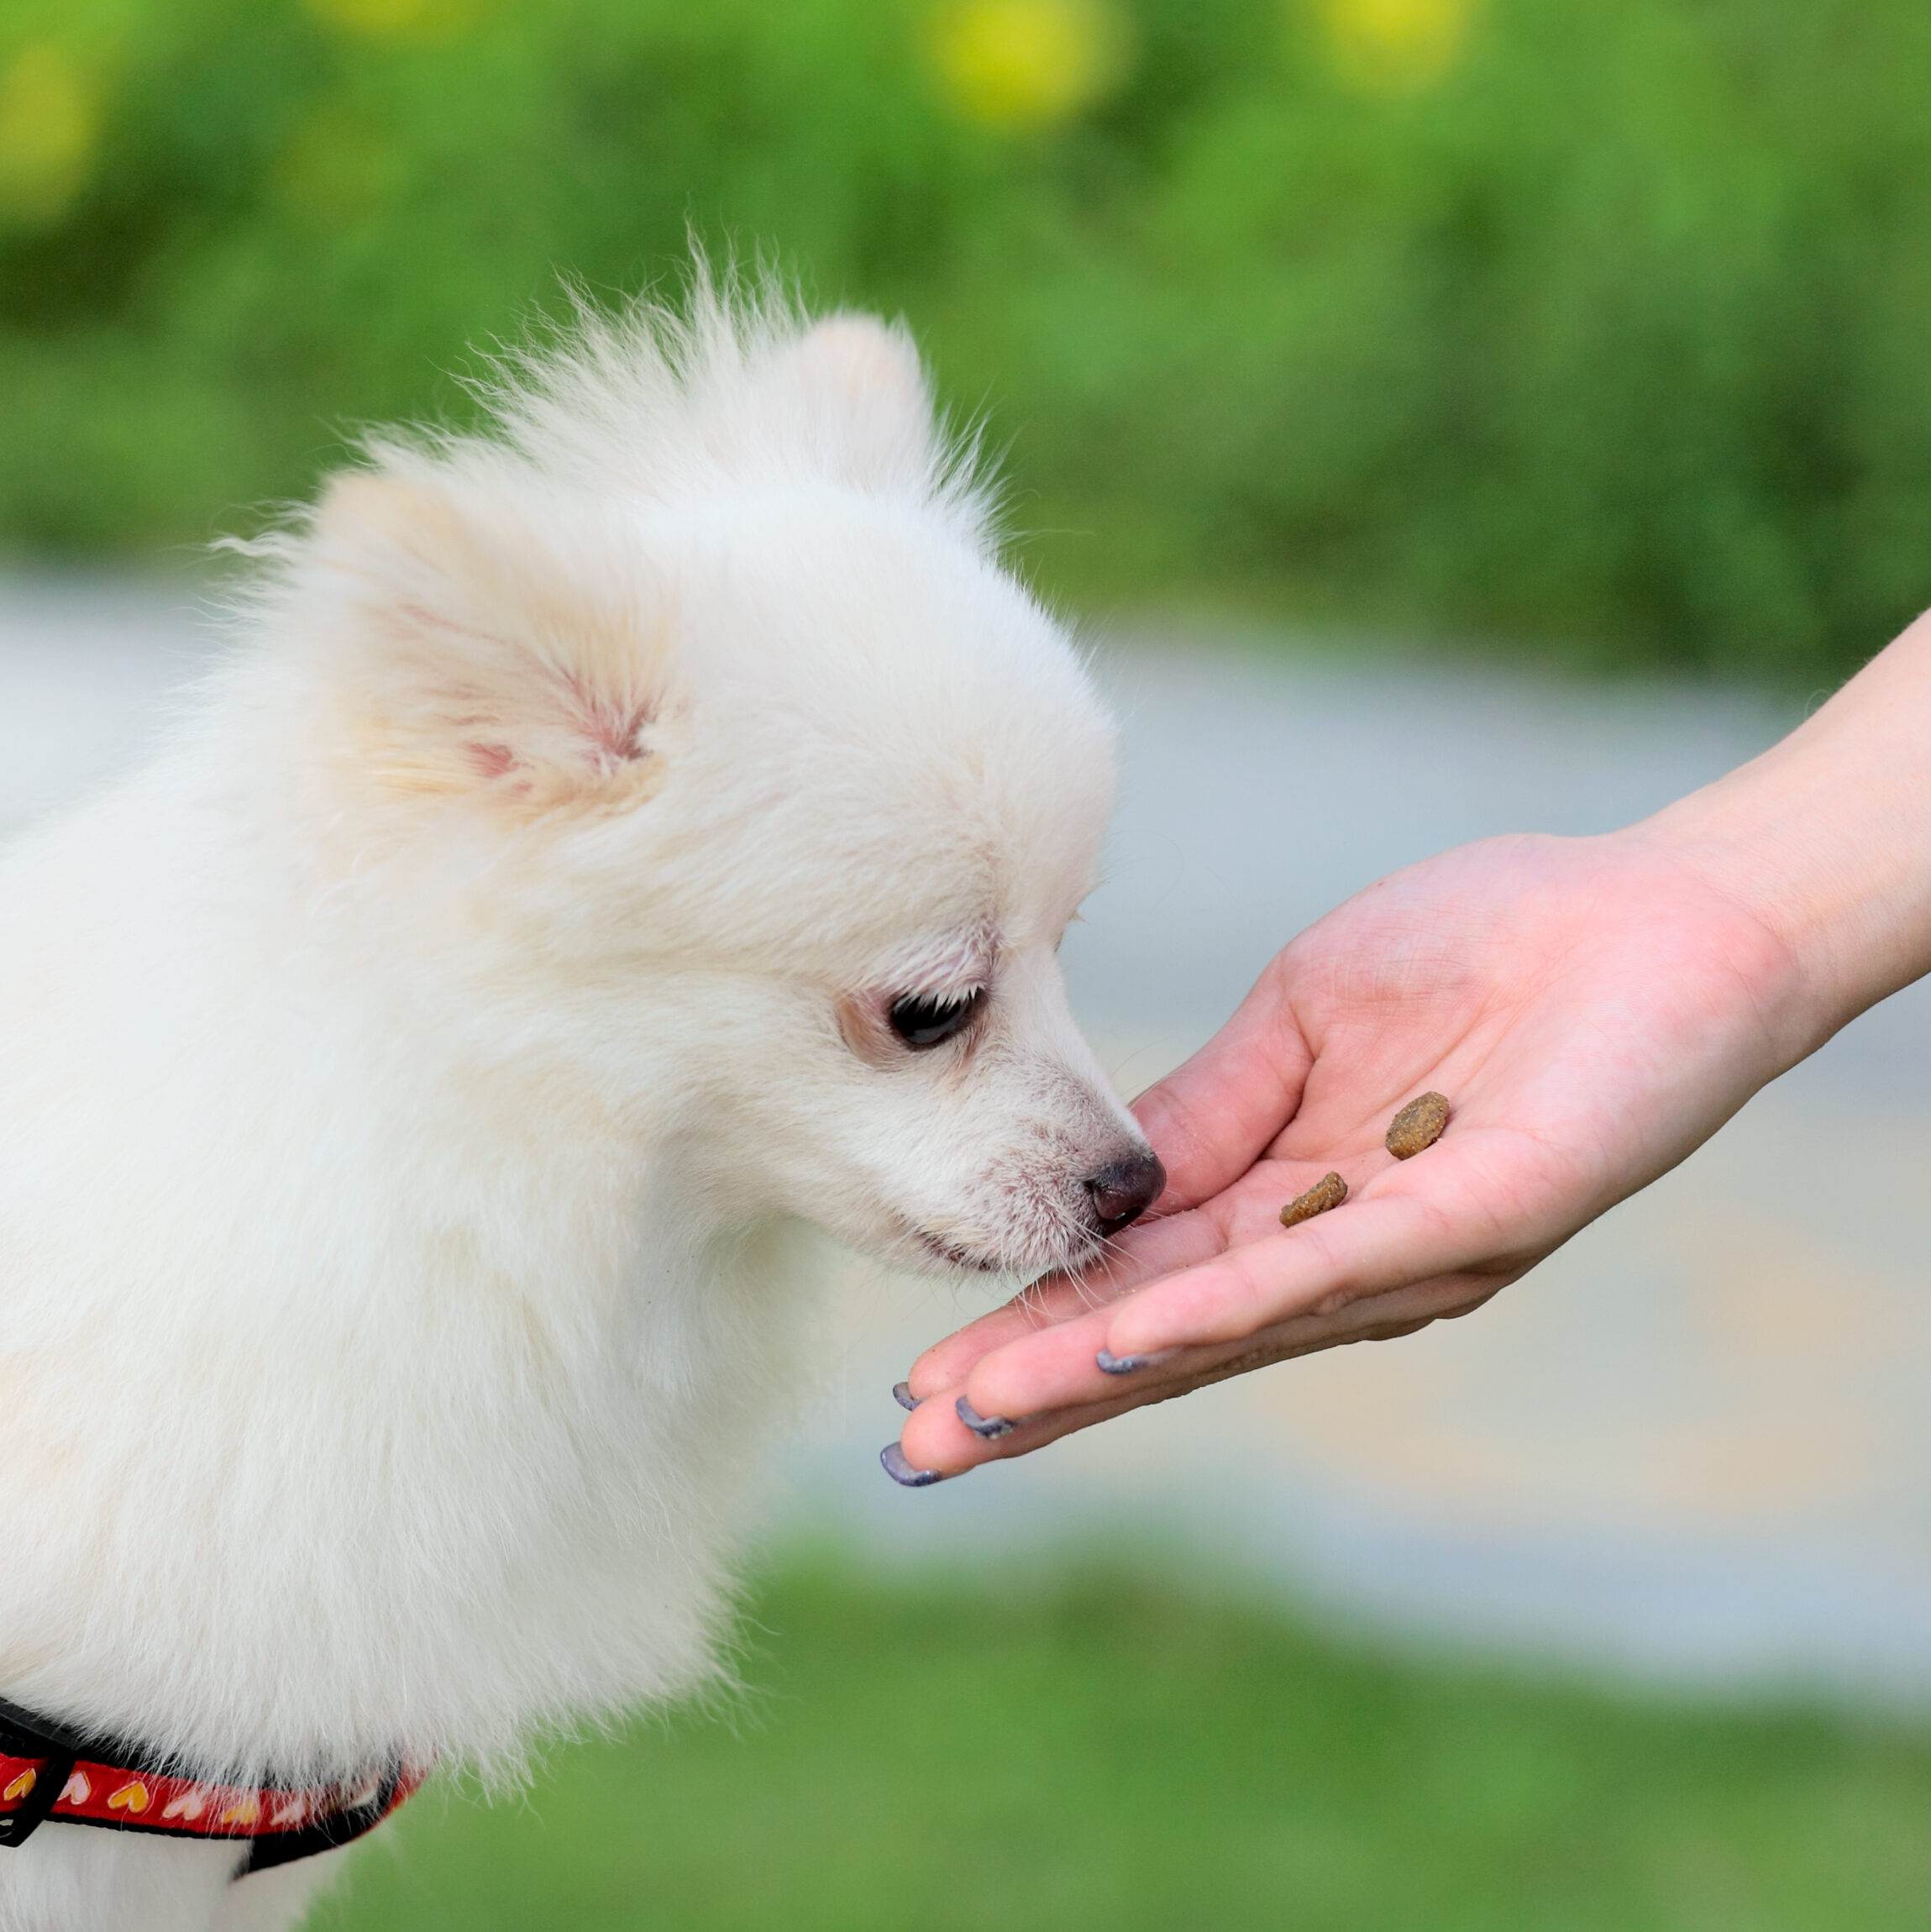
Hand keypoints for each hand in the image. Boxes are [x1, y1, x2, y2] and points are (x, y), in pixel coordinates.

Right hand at [888, 825, 1809, 1479]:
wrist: (1650, 908)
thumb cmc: (1488, 945)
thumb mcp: (1301, 1016)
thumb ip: (1205, 1106)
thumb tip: (1092, 1177)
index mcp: (1290, 1197)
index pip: (1135, 1278)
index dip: (1031, 1330)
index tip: (926, 1382)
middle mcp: (1340, 1253)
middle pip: (1162, 1337)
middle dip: (1037, 1396)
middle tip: (917, 1455)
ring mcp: (1406, 1248)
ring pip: (1225, 1325)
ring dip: (1095, 1373)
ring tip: (981, 1416)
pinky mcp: (1477, 1214)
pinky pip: (1329, 1268)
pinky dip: (1221, 1308)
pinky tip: (1126, 1340)